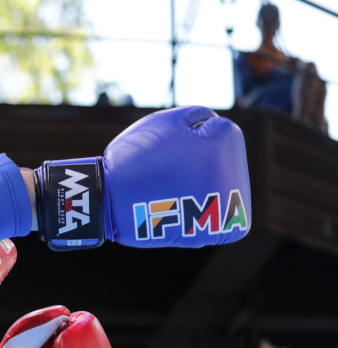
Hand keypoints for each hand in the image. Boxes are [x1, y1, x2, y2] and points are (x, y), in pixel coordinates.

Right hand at [36, 106, 250, 249]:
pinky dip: (200, 212)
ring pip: (221, 187)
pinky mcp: (218, 230)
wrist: (111, 202)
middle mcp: (235, 173)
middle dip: (201, 161)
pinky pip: (216, 216)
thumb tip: (218, 129)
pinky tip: (180, 208)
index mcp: (225, 142)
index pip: (220, 130)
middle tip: (169, 170)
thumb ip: (199, 117)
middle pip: (224, 161)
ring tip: (172, 190)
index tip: (170, 147)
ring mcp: (229, 205)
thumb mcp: (166, 120)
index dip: (191, 134)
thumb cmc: (136, 158)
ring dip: (202, 186)